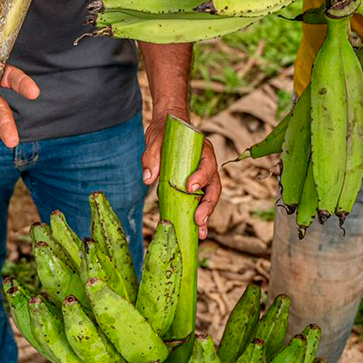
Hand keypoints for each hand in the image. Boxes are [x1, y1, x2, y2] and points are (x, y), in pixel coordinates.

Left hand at [142, 115, 221, 238]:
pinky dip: (198, 216)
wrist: (167, 129)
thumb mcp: (155, 140)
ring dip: (206, 215)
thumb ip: (152, 157)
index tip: (190, 188)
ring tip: (201, 233)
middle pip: (214, 186)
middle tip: (199, 220)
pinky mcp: (195, 186)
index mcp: (202, 150)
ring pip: (210, 197)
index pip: (207, 165)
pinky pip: (199, 202)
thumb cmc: (164, 133)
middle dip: (208, 205)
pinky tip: (195, 230)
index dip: (201, 177)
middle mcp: (207, 165)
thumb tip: (148, 179)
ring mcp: (203, 177)